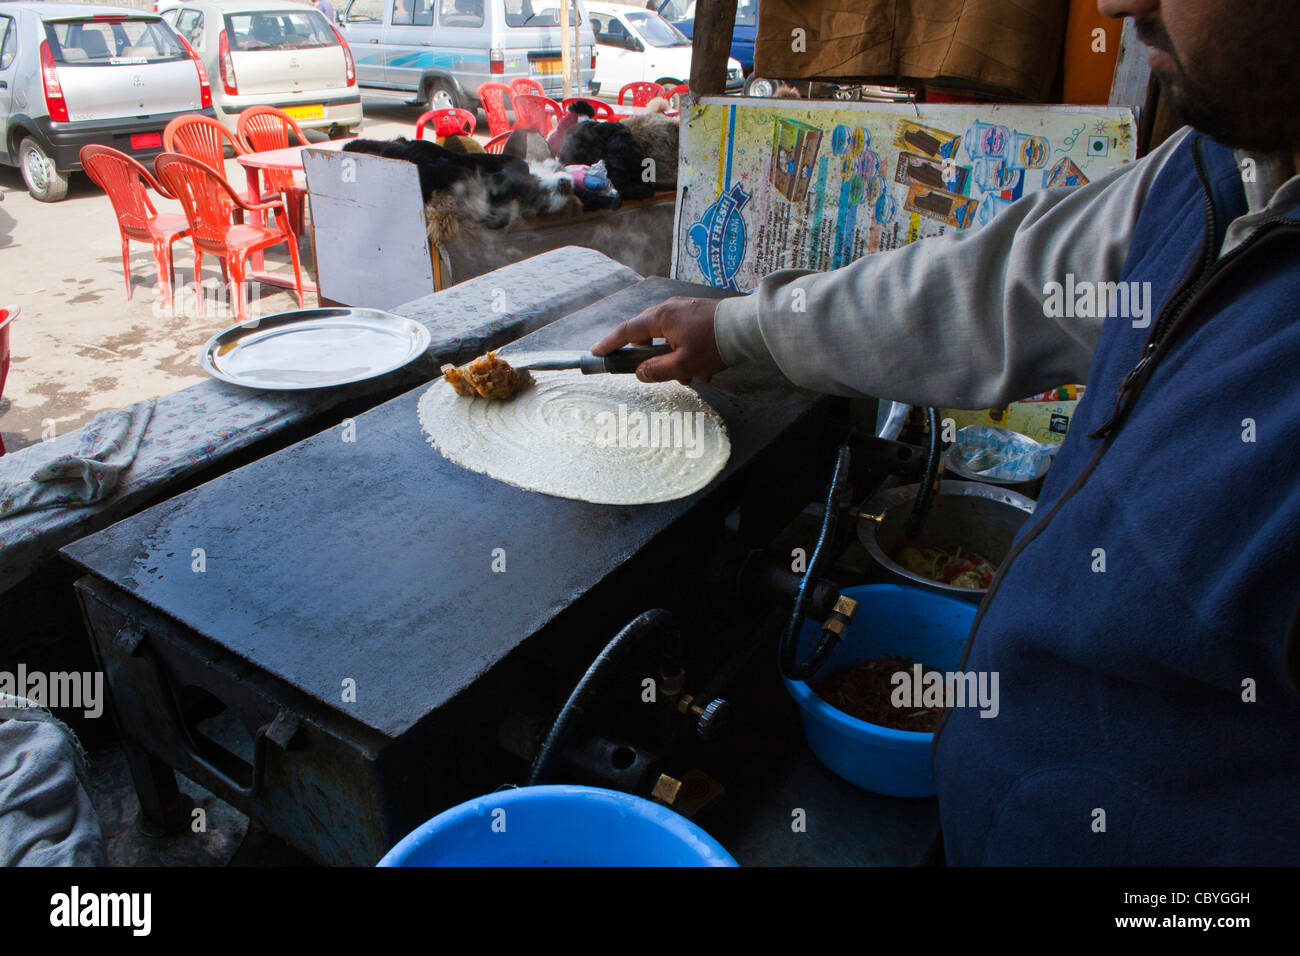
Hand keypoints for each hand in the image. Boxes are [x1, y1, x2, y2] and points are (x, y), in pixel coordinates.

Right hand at [591, 296, 726, 384]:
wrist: (748, 328)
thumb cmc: (713, 344)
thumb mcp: (683, 365)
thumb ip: (657, 371)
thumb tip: (639, 373)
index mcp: (661, 317)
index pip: (627, 330)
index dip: (610, 343)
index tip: (597, 351)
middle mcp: (670, 308)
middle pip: (648, 334)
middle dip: (653, 358)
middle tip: (654, 373)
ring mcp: (686, 309)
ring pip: (669, 338)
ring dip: (676, 360)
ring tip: (693, 377)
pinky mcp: (700, 313)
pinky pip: (685, 335)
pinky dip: (689, 353)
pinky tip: (705, 369)